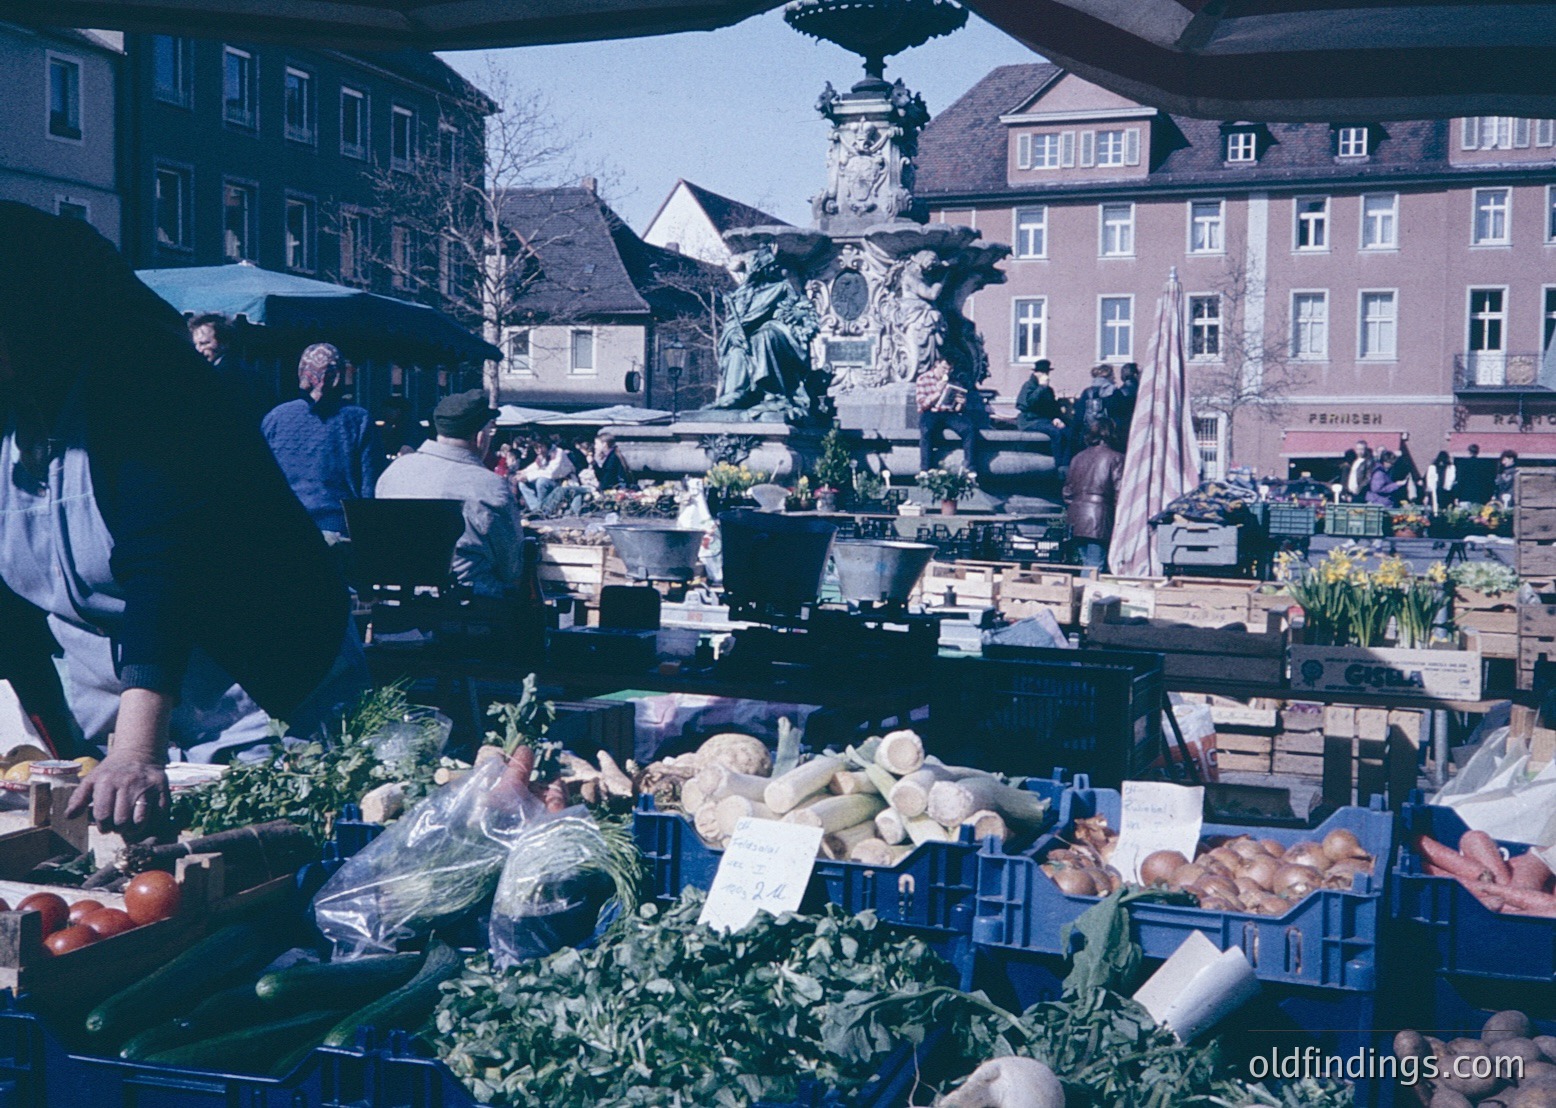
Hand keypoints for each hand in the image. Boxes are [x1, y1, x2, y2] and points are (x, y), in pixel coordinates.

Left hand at [65, 687, 172, 839]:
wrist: (139, 753)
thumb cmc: (112, 770)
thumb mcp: (92, 779)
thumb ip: (79, 798)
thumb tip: (69, 816)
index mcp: (108, 782)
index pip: (103, 815)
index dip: (103, 826)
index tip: (105, 826)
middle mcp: (128, 784)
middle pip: (121, 821)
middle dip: (118, 829)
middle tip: (118, 826)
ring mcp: (147, 787)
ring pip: (140, 820)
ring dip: (134, 829)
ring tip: (130, 826)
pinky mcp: (163, 789)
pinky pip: (158, 815)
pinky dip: (151, 820)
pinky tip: (144, 816)